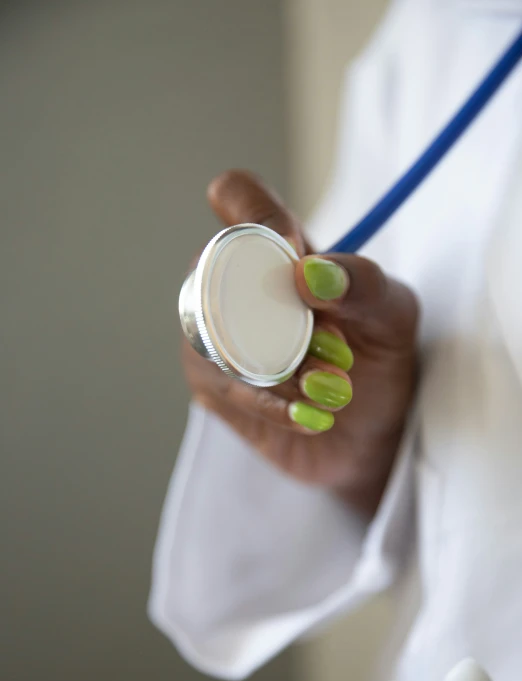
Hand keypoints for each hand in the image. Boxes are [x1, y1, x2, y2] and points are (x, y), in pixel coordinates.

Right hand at [184, 171, 418, 517]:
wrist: (368, 434)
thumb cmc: (376, 359)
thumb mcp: (392, 316)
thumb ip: (363, 284)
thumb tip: (308, 274)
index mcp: (276, 251)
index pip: (236, 196)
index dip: (257, 212)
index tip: (297, 254)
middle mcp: (234, 285)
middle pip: (215, 273)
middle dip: (280, 321)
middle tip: (337, 352)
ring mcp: (215, 335)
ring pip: (220, 338)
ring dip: (283, 369)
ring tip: (333, 389)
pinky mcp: (214, 388)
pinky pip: (230, 389)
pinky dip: (276, 404)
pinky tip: (312, 415)